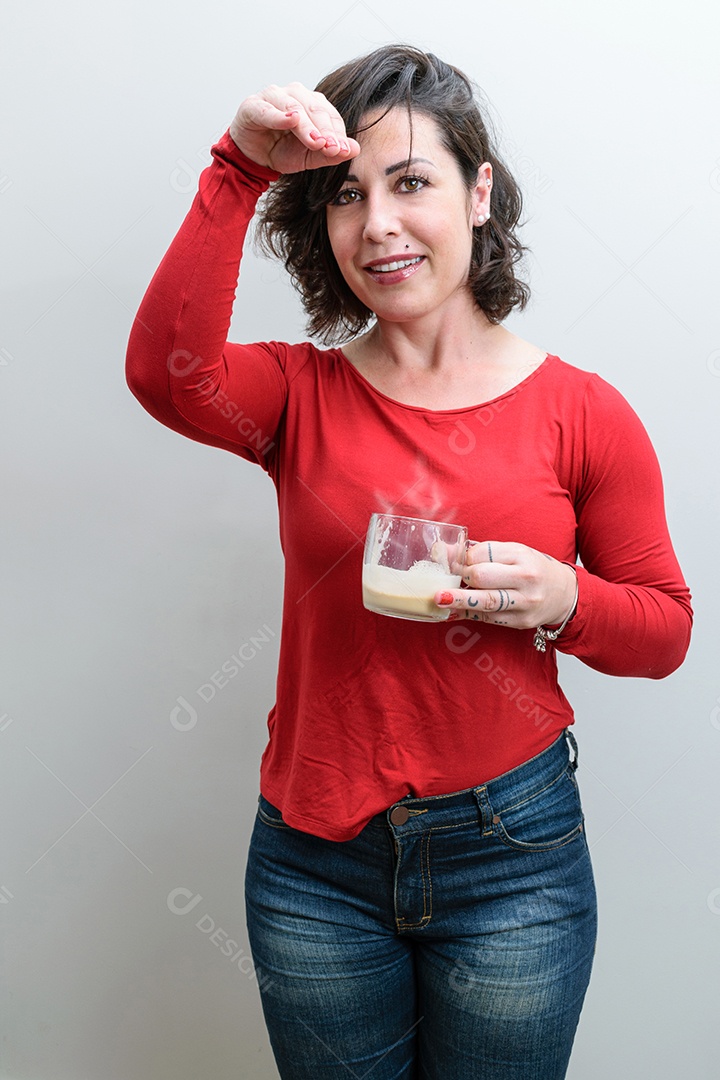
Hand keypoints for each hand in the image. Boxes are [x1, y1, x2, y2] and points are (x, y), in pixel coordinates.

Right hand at [229, 82, 359, 173]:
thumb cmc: (281, 151)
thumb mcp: (309, 157)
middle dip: (325, 130)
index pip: (330, 116)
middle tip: (332, 148)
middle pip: (315, 108)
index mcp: (312, 104)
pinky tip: (290, 120)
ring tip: (315, 140)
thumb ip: (331, 154)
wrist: (253, 158)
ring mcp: (273, 96)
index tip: (343, 151)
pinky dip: (279, 115)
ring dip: (306, 125)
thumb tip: (355, 149)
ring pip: (294, 107)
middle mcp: (295, 94)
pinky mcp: (253, 105)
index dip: (337, 134)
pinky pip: (268, 110)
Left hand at [435, 541, 576, 627]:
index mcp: (521, 554)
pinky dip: (468, 614)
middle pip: (483, 576)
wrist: (563, 594)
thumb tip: (440, 551)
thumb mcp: (510, 553)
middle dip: (461, 577)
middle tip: (447, 579)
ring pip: (486, 601)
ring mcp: (525, 601)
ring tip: (439, 599)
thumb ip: (479, 552)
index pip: (483, 553)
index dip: (463, 558)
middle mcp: (525, 577)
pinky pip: (489, 619)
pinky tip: (453, 612)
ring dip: (459, 600)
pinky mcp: (520, 621)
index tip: (450, 562)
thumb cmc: (530, 569)